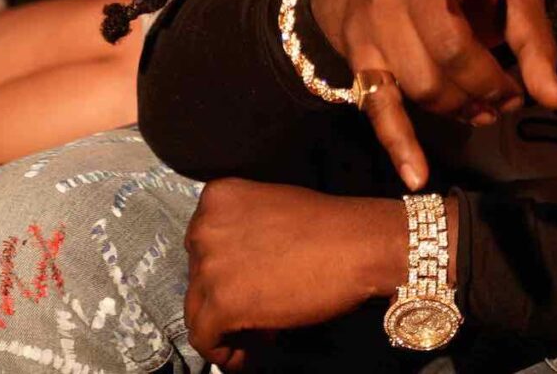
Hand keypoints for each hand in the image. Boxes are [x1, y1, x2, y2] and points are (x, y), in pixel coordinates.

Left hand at [183, 181, 404, 367]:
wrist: (359, 245)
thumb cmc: (330, 229)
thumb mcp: (271, 213)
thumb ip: (243, 236)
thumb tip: (234, 279)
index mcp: (216, 199)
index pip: (201, 249)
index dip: (226, 274)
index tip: (250, 288)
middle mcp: (204, 227)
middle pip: (197, 280)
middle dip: (227, 301)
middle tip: (261, 315)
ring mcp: (210, 265)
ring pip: (197, 312)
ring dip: (226, 329)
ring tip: (259, 338)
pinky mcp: (222, 302)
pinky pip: (206, 340)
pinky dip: (226, 355)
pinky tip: (249, 356)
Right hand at [309, 0, 556, 188]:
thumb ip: (534, 40)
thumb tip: (553, 99)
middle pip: (449, 47)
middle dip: (489, 84)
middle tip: (508, 98)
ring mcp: (375, 22)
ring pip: (424, 86)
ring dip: (462, 109)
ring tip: (482, 110)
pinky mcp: (359, 60)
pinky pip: (380, 107)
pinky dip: (400, 144)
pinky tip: (418, 175)